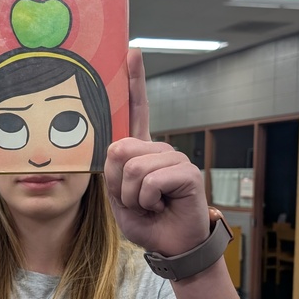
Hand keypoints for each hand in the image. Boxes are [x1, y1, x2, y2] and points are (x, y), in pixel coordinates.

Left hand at [104, 49, 209, 254]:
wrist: (172, 246)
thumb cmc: (147, 222)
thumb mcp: (118, 199)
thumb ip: (112, 172)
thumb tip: (115, 147)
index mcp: (142, 151)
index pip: (137, 112)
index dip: (135, 82)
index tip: (131, 51)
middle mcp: (159, 149)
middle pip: (119, 150)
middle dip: (118, 184)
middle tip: (136, 201)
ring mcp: (175, 158)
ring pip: (133, 169)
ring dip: (133, 197)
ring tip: (150, 205)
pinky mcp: (187, 172)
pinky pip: (150, 181)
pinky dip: (147, 201)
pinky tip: (163, 206)